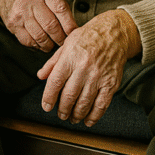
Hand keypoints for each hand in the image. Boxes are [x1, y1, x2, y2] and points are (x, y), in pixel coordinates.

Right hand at [0, 0, 76, 50]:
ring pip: (40, 36)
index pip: (60, 10)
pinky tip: (41, 44)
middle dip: (61, 38)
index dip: (69, 25)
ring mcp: (19, 12)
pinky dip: (37, 45)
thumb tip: (72, 30)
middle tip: (64, 41)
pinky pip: (27, 40)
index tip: (74, 33)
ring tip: (53, 44)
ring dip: (49, 44)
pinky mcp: (12, 23)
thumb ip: (59, 5)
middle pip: (51, 25)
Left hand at [37, 10, 141, 126]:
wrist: (114, 34)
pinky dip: (94, 115)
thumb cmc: (87, 38)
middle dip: (62, 109)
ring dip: (76, 114)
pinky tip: (88, 121)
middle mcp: (83, 68)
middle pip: (69, 95)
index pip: (55, 82)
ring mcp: (99, 77)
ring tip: (71, 118)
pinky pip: (102, 104)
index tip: (46, 107)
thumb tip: (40, 76)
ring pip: (85, 102)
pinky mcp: (111, 83)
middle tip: (60, 115)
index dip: (49, 97)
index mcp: (70, 58)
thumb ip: (52, 62)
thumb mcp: (66, 45)